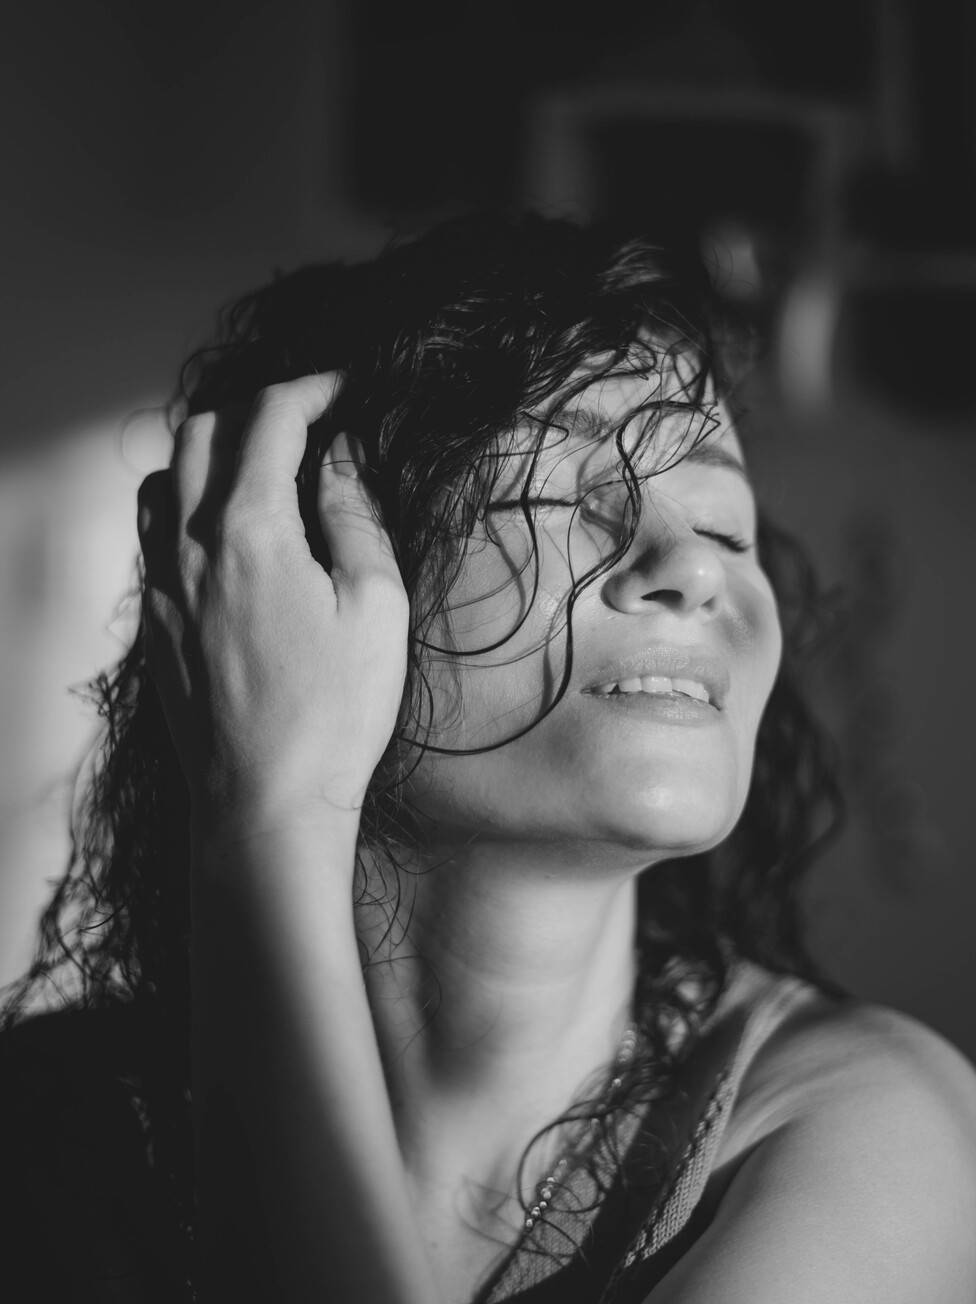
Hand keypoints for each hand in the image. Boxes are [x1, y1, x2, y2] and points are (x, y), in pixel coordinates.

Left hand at [138, 373, 409, 836]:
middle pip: (204, 431)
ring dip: (211, 451)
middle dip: (259, 407)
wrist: (265, 803)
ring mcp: (164, 586)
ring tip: (263, 468)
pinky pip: (154, 534)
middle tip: (312, 419)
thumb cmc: (334, 715)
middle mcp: (190, 546)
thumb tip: (340, 455)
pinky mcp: (156, 624)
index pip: (271, 419)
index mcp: (250, 532)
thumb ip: (355, 517)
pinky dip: (185, 504)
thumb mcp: (376, 608)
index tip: (349, 385)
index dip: (314, 387)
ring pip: (166, 478)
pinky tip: (224, 532)